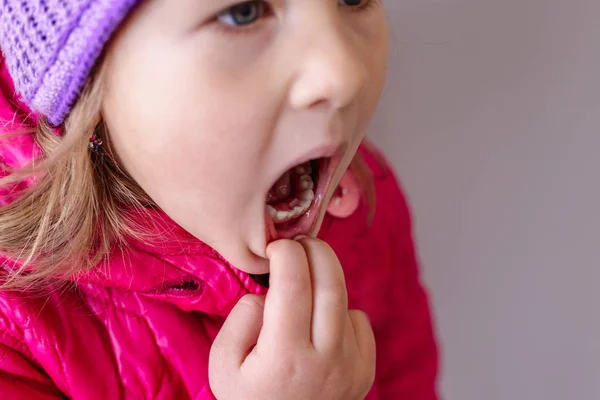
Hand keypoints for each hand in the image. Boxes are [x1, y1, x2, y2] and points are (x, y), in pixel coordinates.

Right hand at [209, 237, 375, 399]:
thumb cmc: (248, 398)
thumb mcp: (223, 365)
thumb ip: (240, 321)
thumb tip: (268, 293)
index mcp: (285, 356)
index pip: (293, 284)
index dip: (286, 253)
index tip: (275, 248)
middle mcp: (326, 360)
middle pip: (331, 283)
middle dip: (315, 250)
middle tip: (299, 244)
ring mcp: (351, 366)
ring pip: (346, 298)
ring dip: (325, 278)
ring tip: (304, 278)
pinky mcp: (365, 371)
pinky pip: (359, 320)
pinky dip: (339, 310)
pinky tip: (319, 323)